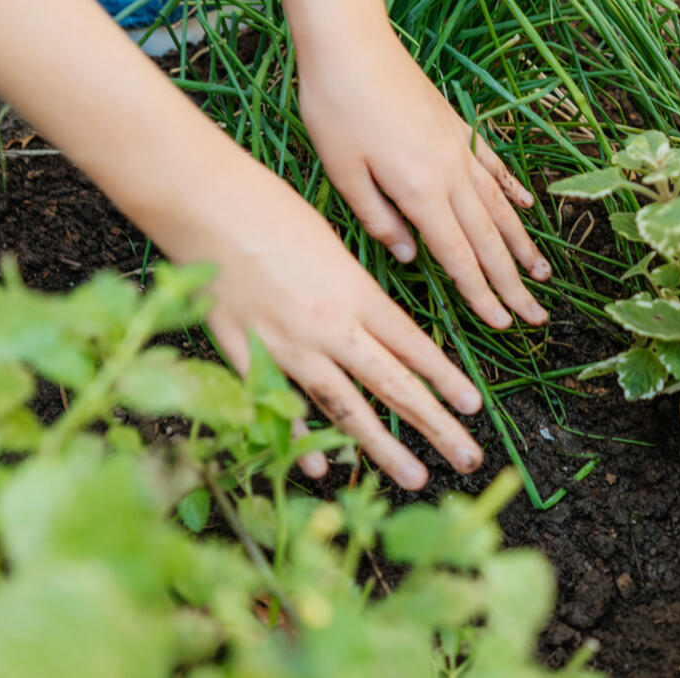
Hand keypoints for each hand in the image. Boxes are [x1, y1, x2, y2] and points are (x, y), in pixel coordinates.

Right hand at [193, 178, 488, 489]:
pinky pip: (277, 405)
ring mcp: (285, 346)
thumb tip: (380, 325)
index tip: (474, 406)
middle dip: (435, 423)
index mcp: (355, 293)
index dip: (447, 379)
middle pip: (392, 384)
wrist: (204, 203)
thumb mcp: (331, 245)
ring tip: (416, 476)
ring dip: (383, 446)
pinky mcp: (244, 355)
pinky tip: (322, 464)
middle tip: (469, 456)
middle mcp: (328, 327)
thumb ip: (355, 292)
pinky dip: (300, 435)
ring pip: (344, 406)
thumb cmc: (269, 208)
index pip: (413, 347)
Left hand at [298, 27, 550, 329]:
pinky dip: (513, 189)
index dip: (481, 294)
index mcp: (420, 190)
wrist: (351, 40)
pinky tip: (528, 207)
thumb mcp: (342, 172)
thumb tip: (408, 256)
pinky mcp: (457, 127)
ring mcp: (459, 147)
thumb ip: (378, 218)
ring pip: (498, 206)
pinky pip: (493, 166)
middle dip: (513, 282)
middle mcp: (450, 173)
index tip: (503, 323)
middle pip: (488, 240)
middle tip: (537, 317)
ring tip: (542, 274)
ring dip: (522, 244)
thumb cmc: (335, 105)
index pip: (458, 256)